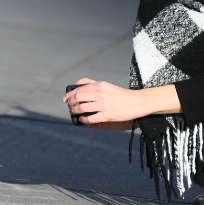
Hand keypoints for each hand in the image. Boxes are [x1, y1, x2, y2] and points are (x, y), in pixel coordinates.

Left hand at [63, 79, 179, 129]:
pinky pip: (90, 118)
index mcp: (100, 85)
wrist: (137, 102)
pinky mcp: (107, 115)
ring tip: (74, 113)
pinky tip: (83, 120)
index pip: (79, 89)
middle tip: (69, 107)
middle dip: (70, 103)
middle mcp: (100, 94)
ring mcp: (103, 105)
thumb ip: (92, 84)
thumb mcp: (106, 85)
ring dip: (75, 111)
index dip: (70, 95)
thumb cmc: (121, 94)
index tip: (65, 99)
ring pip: (82, 108)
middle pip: (78, 98)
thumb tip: (77, 84)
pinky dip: (84, 120)